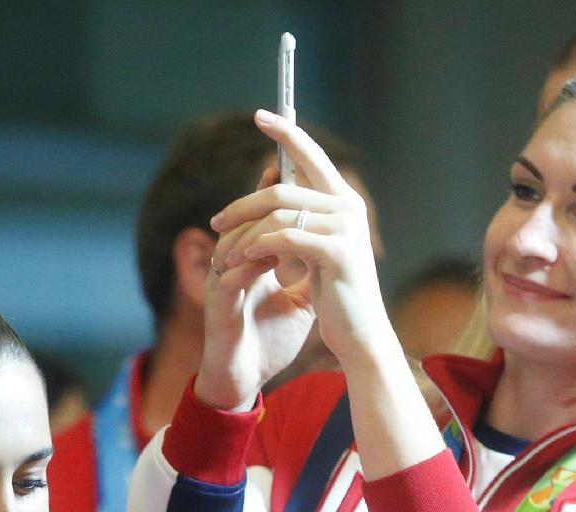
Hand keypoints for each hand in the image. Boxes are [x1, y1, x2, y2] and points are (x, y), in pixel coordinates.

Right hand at [197, 168, 317, 410]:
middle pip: (243, 222)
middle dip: (261, 198)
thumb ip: (313, 275)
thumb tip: (338, 252)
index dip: (274, 195)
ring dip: (260, 230)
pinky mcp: (218, 306)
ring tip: (288, 219)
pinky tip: (273, 257)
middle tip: (284, 177)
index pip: (260, 221)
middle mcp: (232, 268)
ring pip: (234, 243)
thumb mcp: (301, 303)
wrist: (247, 380)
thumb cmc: (269, 344)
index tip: (298, 172)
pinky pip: (231, 275)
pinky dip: (251, 263)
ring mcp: (222, 285)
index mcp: (250, 264)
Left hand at [199, 111, 394, 403]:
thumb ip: (299, 217)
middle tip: (216, 222)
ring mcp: (346, 228)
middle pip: (282, 188)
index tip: (260, 115)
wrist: (359, 332)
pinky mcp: (337, 252)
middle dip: (242, 205)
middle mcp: (348, 207)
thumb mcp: (313, 249)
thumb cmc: (334, 293)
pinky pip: (285, 239)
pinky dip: (258, 249)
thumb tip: (274, 183)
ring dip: (244, 235)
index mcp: (343, 201)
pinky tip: (241, 262)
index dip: (286, 131)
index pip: (310, 156)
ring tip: (225, 256)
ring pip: (278, 215)